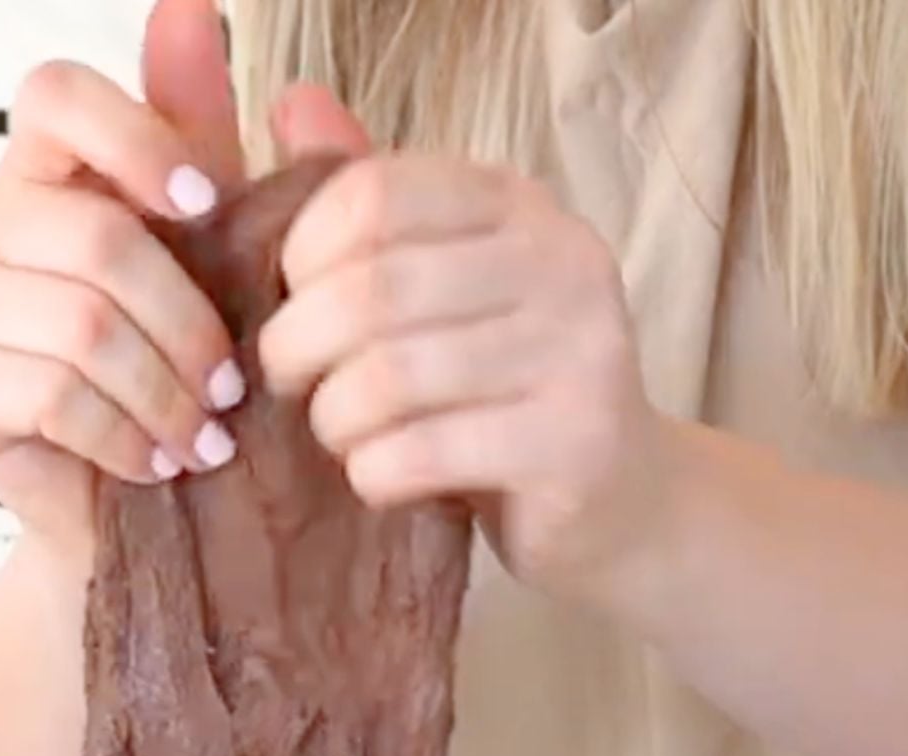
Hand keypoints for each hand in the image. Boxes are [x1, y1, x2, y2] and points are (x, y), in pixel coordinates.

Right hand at [0, 0, 244, 560]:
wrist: (122, 506)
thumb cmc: (172, 375)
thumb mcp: (207, 260)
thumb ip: (203, 145)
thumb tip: (190, 7)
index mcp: (44, 175)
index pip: (58, 97)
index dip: (137, 137)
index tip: (207, 205)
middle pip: (97, 238)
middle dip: (187, 324)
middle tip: (234, 389)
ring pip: (81, 326)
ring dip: (165, 394)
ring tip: (204, 440)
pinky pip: (52, 397)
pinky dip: (125, 438)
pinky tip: (157, 464)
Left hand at [259, 152, 668, 601]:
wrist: (618, 497)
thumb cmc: (502, 391)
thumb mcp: (441, 286)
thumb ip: (372, 209)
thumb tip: (293, 105)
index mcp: (518, 205)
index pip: (374, 194)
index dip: (301, 254)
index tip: (290, 302)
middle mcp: (561, 262)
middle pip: (373, 289)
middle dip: (297, 347)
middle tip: (290, 384)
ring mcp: (577, 354)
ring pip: (390, 378)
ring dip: (334, 420)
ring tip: (339, 435)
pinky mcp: (572, 445)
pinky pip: (422, 454)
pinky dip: (372, 474)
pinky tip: (378, 479)